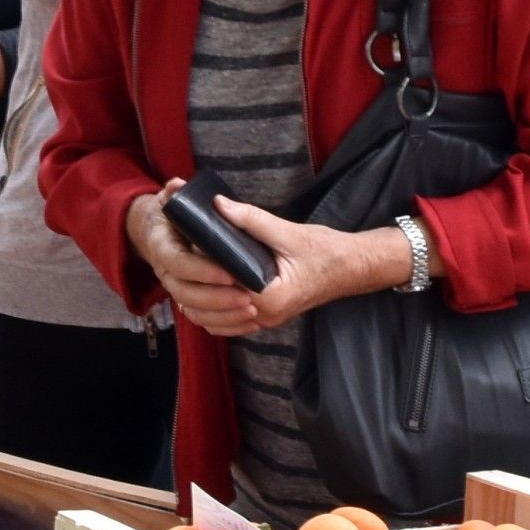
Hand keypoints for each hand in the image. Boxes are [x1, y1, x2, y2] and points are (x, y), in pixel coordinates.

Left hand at [128, 187, 398, 337]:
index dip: (200, 264)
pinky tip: (200, 293)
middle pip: (211, 307)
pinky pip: (230, 323)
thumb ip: (250, 220)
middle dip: (191, 284)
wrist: (352, 268)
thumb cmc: (326, 251)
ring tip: (182, 273)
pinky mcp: (266, 318)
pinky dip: (212, 312)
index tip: (187, 242)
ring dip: (197, 301)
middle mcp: (265, 315)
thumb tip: (218, 205)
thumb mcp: (288, 232)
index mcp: (268, 297)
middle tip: (177, 255)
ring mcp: (265, 321)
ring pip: (215, 321)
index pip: (220, 284)